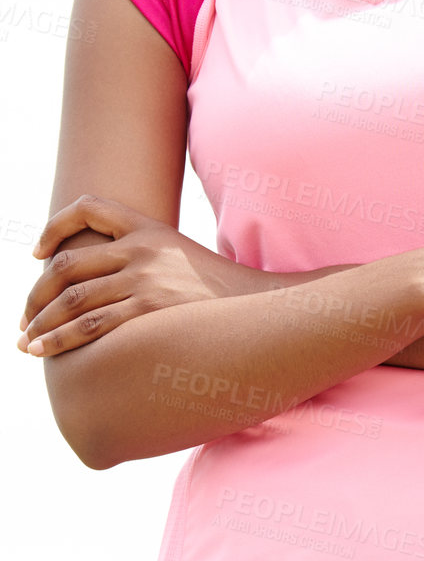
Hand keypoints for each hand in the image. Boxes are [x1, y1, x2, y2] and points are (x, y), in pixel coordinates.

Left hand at [19, 194, 243, 357]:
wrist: (262, 309)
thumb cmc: (220, 295)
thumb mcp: (183, 259)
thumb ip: (146, 261)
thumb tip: (103, 284)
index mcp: (149, 229)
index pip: (90, 208)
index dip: (55, 227)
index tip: (38, 253)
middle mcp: (142, 249)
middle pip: (68, 266)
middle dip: (35, 296)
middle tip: (23, 319)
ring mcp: (146, 278)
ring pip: (71, 299)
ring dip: (40, 324)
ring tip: (26, 344)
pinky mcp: (150, 310)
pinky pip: (90, 325)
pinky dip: (59, 339)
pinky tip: (44, 352)